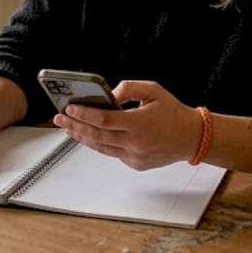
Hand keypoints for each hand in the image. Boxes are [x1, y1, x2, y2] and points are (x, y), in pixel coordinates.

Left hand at [54, 80, 201, 170]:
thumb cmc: (173, 112)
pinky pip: (112, 153)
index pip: (104, 120)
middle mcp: (136, 142)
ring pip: (101, 148)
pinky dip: (99, 144)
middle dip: (75, 126)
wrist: (192, 138)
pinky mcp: (136, 164)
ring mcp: (135, 156)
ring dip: (82, 137)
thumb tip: (108, 96)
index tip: (69, 108)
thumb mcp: (153, 90)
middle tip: (59, 119)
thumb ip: (128, 88)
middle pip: (97, 135)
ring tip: (68, 128)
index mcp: (140, 123)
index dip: (83, 115)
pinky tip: (88, 136)